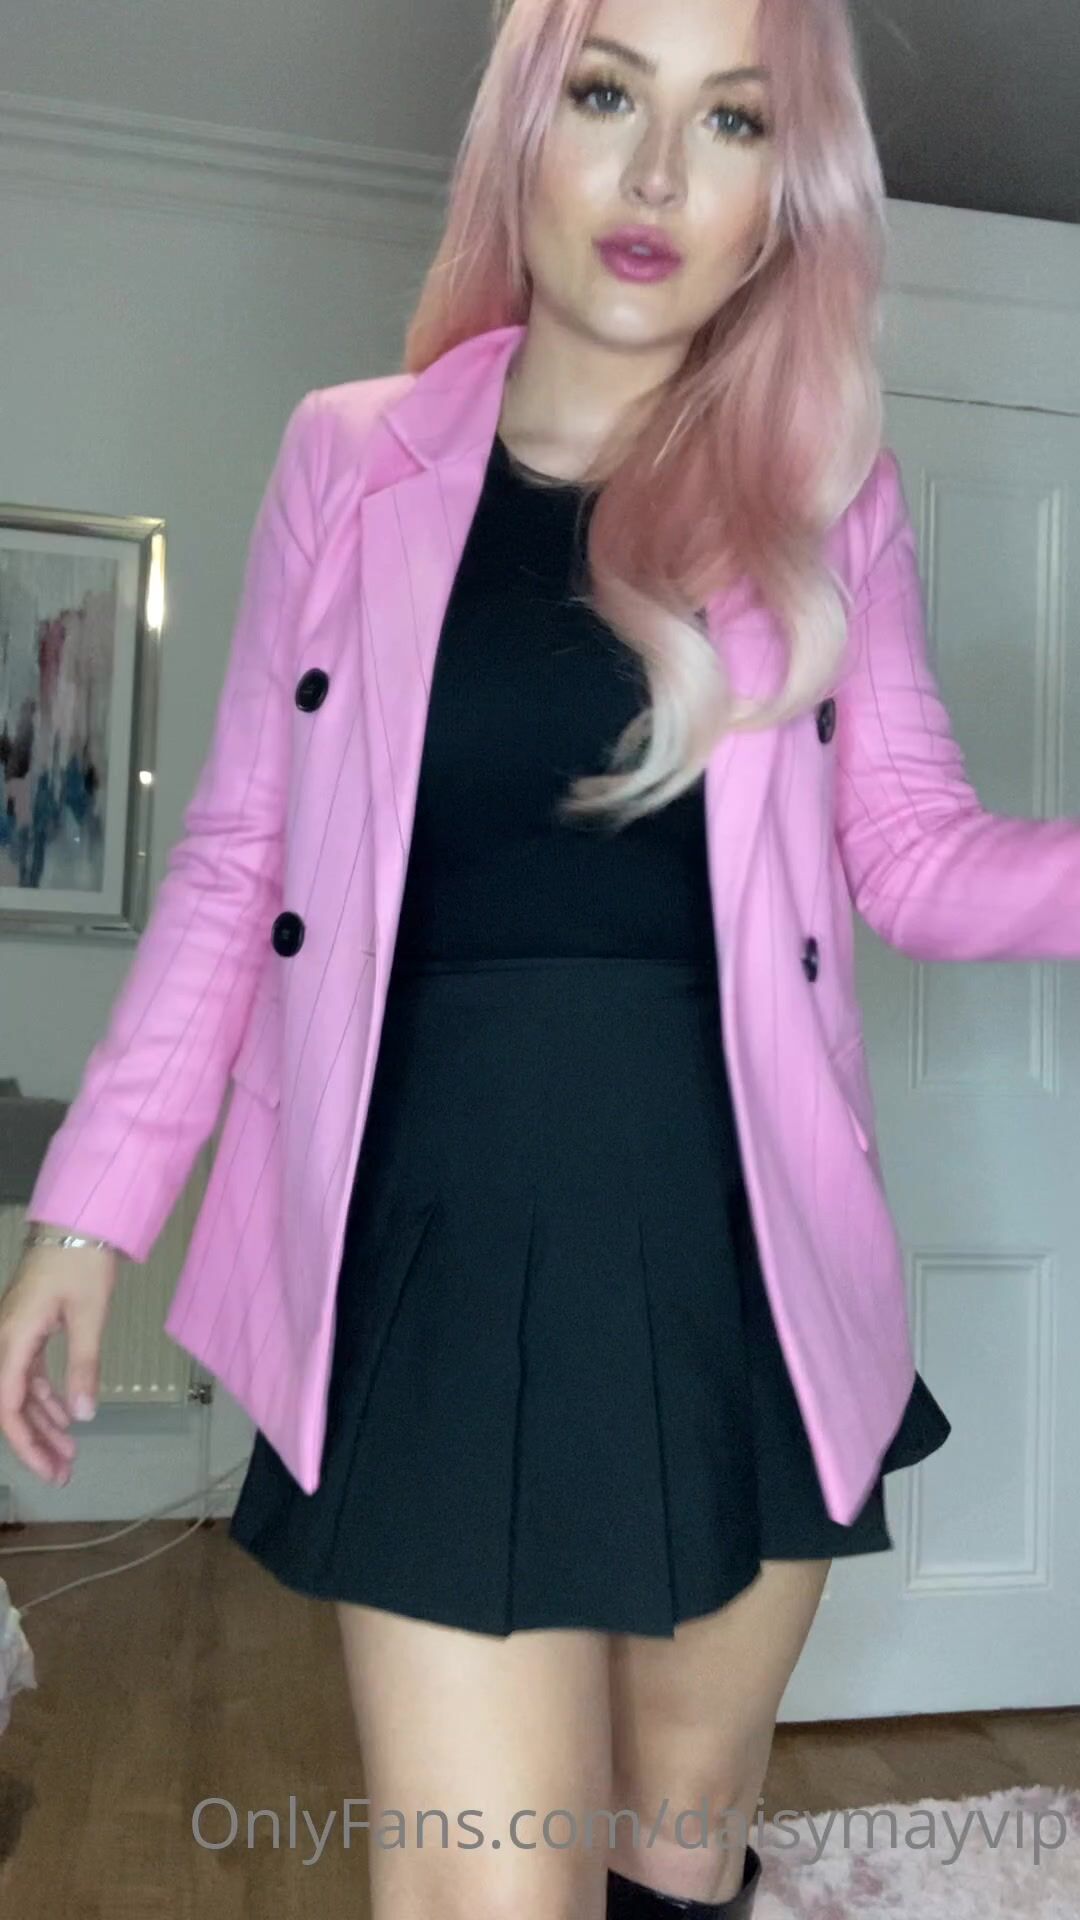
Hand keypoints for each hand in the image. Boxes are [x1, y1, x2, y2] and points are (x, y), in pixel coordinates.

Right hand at [0, 1236, 118, 1484]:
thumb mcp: (89, 1315)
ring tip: (69, 1452)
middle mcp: (4, 1339)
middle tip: (62, 1473)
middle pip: (9, 1404)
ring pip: (18, 1390)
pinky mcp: (26, 1327)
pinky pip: (27, 1372)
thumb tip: (82, 1417)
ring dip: (42, 1422)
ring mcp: (13, 1333)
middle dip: (34, 1441)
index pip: (9, 1406)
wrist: (78, 1219)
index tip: (49, 1470)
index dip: (27, 1443)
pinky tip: (66, 1415)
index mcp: (12, 1338)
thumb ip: (84, 1366)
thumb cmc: (83, 1261)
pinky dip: (45, 1396)